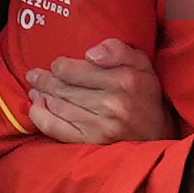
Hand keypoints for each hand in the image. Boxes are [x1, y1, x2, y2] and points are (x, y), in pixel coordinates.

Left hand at [27, 38, 174, 144]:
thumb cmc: (146, 94)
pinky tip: (36, 108)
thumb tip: (90, 54)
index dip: (59, 66)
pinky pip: (57, 128)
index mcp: (123, 79)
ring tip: (35, 89)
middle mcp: (111, 103)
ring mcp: (100, 126)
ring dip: (41, 96)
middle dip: (44, 79)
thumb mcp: (141, 63)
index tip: (56, 64)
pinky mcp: (92, 142)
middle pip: (63, 87)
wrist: (159, 134)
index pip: (74, 69)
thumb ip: (118, 50)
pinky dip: (42, 117)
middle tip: (34, 75)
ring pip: (58, 106)